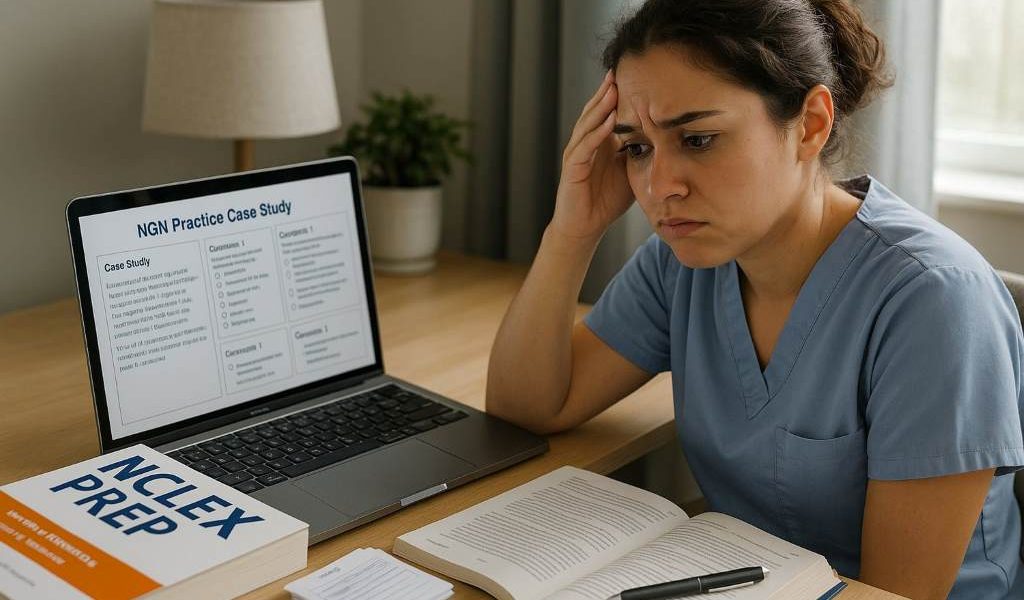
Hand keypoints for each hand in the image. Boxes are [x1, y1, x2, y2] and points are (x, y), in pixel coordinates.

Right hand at [551, 71, 633, 243]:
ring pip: (588, 124)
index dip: (618, 94)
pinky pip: (584, 147)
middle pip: (595, 111)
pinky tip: (608, 121)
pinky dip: (596, 133)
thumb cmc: (607, 200)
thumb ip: (642, 154)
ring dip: (601, 106)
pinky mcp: (572, 169)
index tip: (635, 75)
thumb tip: (668, 139)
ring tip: (614, 88)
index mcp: (600, 142)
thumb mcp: (630, 171)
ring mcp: (577, 154)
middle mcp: (586, 143)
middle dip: (607, 91)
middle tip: (620, 69)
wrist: (585, 227)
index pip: (608, 111)